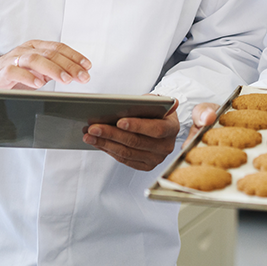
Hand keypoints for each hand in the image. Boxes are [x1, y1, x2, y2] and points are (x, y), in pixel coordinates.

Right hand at [0, 40, 90, 102]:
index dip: (74, 56)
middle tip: (82, 76)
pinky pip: (16, 72)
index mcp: (36, 47)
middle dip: (69, 65)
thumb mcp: (37, 71)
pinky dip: (29, 77)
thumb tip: (76, 73)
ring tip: (66, 79)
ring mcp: (14, 59)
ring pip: (36, 59)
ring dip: (53, 69)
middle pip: (51, 53)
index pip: (59, 48)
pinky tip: (39, 84)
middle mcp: (26, 50)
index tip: (87, 66)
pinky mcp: (3, 72)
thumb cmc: (13, 76)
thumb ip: (53, 70)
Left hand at [86, 102, 218, 169]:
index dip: (137, 126)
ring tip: (89, 133)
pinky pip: (124, 160)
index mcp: (173, 128)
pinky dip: (109, 151)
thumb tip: (177, 104)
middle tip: (93, 126)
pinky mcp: (146, 165)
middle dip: (111, 134)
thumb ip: (167, 102)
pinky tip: (97, 142)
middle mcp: (166, 146)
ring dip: (105, 143)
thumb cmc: (158, 108)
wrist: (162, 121)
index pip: (154, 129)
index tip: (119, 121)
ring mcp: (156, 158)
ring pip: (127, 153)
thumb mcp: (162, 100)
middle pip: (136, 142)